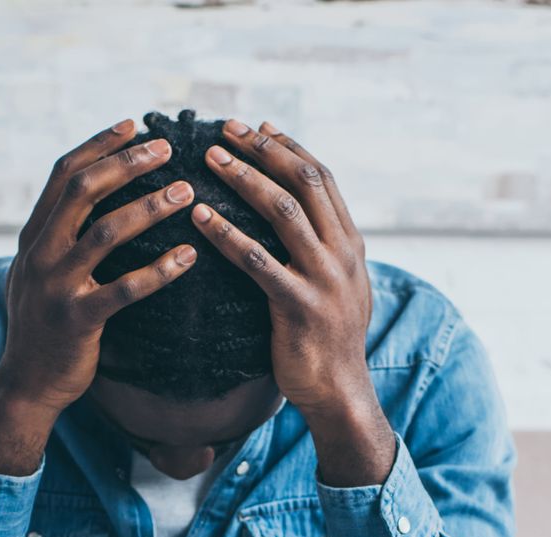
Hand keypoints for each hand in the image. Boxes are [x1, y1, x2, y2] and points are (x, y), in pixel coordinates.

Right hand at [0, 120, 198, 474]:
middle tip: (168, 149)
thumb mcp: (40, 272)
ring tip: (187, 194)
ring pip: (106, 233)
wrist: (27, 384)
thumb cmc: (45, 326)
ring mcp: (56, 286)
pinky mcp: (78, 320)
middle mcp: (39, 254)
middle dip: (127, 163)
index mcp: (33, 236)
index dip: (98, 145)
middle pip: (83, 190)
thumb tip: (87, 196)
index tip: (132, 125)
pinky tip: (190, 255)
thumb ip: (58, 235)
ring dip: (150, 207)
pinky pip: (125, 289)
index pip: (63, 174)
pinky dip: (160, 270)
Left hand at [191, 120, 393, 487]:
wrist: (339, 393)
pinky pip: (258, 260)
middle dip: (263, 150)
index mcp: (351, 243)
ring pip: (283, 212)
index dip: (287, 148)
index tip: (256, 128)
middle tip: (225, 130)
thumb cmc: (326, 341)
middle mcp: (343, 253)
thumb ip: (322, 249)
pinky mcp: (299, 306)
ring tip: (208, 160)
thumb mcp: (336, 286)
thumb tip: (300, 216)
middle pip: (304, 182)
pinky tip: (199, 218)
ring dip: (244, 179)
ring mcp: (324, 278)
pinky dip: (227, 233)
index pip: (321, 178)